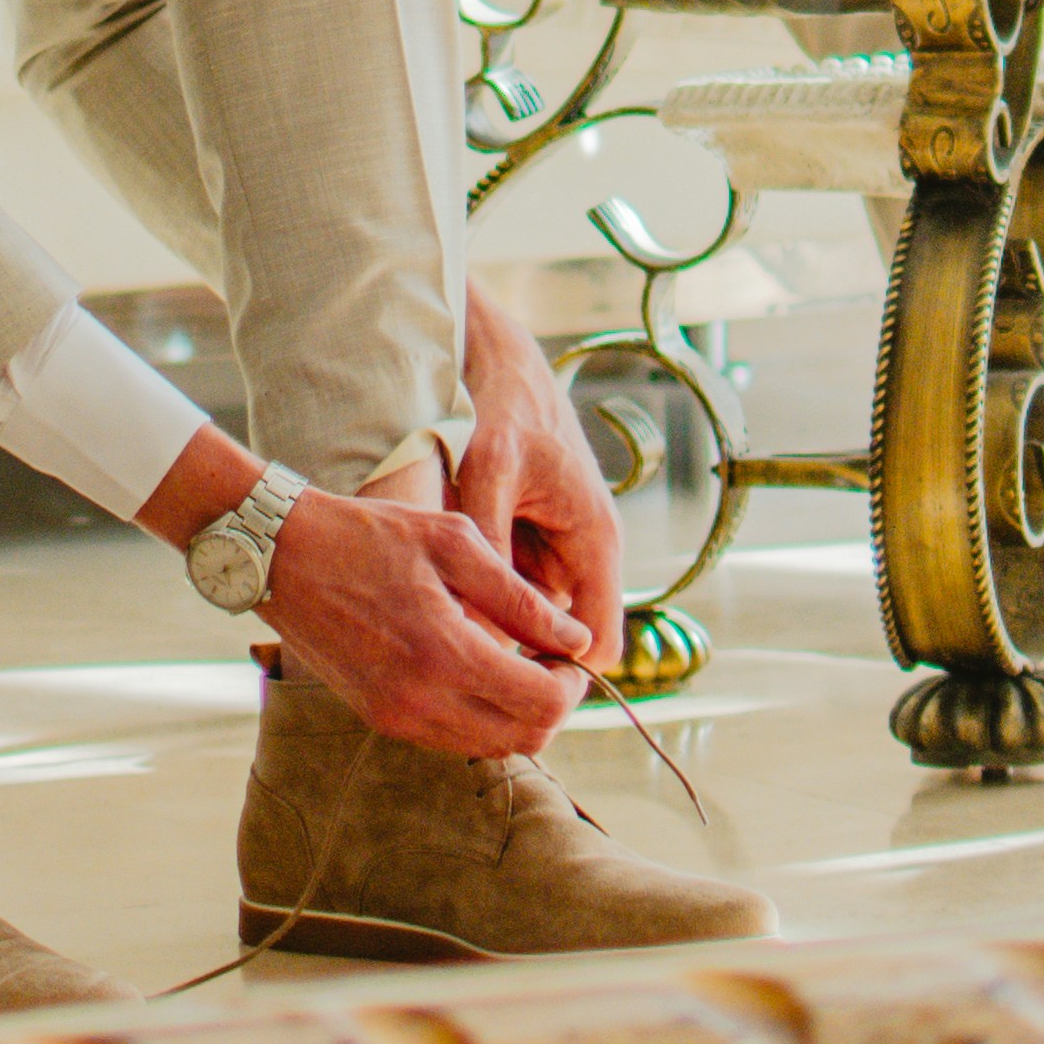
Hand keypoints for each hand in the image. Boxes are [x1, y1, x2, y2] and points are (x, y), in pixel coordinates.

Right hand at [262, 487, 590, 755]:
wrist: (282, 555)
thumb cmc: (370, 536)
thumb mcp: (455, 543)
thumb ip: (521, 599)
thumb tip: (576, 640)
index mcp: (444, 654)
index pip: (542, 704)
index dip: (573, 682)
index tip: (572, 651)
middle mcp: (420, 702)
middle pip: (523, 739)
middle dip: (552, 704)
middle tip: (554, 660)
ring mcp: (395, 717)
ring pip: (489, 747)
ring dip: (517, 715)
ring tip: (518, 662)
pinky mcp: (378, 718)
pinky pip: (450, 739)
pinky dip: (480, 717)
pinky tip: (478, 670)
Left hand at [456, 279, 627, 670]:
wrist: (505, 365)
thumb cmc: (503, 412)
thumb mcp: (490, 475)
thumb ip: (493, 549)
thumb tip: (485, 626)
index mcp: (596, 541)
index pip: (599, 647)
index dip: (556, 673)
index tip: (499, 678)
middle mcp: (588, 552)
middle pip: (560, 637)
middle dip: (515, 644)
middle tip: (454, 635)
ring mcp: (565, 548)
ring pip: (533, 615)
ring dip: (494, 612)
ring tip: (445, 587)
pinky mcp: (540, 541)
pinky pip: (516, 586)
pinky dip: (486, 584)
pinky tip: (449, 564)